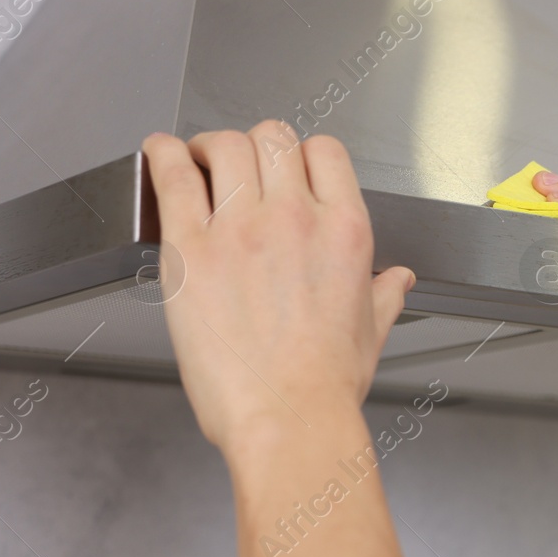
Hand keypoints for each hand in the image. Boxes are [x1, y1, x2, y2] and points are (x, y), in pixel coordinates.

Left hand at [141, 122, 413, 458]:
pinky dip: (163, 154)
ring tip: (199, 161)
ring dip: (211, 146)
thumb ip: (384, 294)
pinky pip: (174, 177)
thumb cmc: (326, 385)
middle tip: (240, 165)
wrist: (289, 417)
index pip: (324, 152)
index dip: (302, 153)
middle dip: (257, 145)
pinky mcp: (191, 250)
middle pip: (274, 139)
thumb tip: (398, 281)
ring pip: (226, 146)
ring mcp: (241, 230)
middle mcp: (296, 219)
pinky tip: (160, 154)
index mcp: (345, 233)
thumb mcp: (371, 332)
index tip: (288, 167)